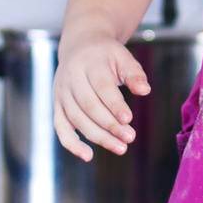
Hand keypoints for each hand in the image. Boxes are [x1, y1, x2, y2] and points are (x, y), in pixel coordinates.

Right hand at [53, 34, 149, 161]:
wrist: (79, 46)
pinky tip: (88, 156)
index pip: (101, 86)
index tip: (129, 120)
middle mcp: (71, 78)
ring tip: (121, 148)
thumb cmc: (105, 55)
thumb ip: (134, 73)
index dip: (114, 104)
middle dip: (109, 124)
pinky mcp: (57, 105)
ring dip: (98, 136)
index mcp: (88, 63)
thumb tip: (145, 91)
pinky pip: (60, 128)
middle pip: (88, 105)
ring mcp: (61, 93)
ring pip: (76, 119)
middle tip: (129, 138)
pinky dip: (71, 144)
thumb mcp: (122, 57)